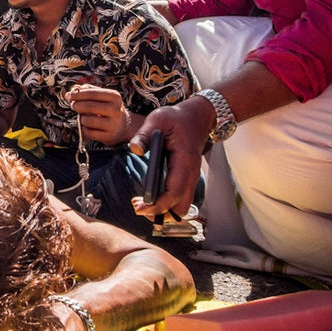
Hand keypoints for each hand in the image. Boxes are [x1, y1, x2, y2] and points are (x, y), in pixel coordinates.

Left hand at [66, 84, 142, 145]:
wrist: (124, 126)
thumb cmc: (109, 108)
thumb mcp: (103, 96)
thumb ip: (87, 91)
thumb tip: (70, 93)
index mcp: (115, 97)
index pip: (92, 93)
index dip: (78, 94)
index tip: (70, 96)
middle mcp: (116, 110)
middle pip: (89, 107)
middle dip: (77, 105)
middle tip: (73, 105)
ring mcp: (113, 124)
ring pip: (87, 120)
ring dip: (81, 118)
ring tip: (84, 116)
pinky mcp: (108, 136)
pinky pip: (89, 132)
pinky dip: (84, 129)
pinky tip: (88, 126)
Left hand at [128, 98, 213, 219]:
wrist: (196, 116)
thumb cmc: (177, 118)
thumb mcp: (157, 119)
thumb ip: (144, 134)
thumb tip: (135, 149)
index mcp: (185, 161)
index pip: (174, 193)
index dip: (157, 205)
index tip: (139, 207)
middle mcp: (191, 174)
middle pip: (180, 208)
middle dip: (160, 213)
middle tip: (138, 206)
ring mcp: (191, 178)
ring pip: (181, 207)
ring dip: (163, 210)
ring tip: (141, 203)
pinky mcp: (186, 178)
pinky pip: (179, 199)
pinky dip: (166, 204)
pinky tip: (149, 197)